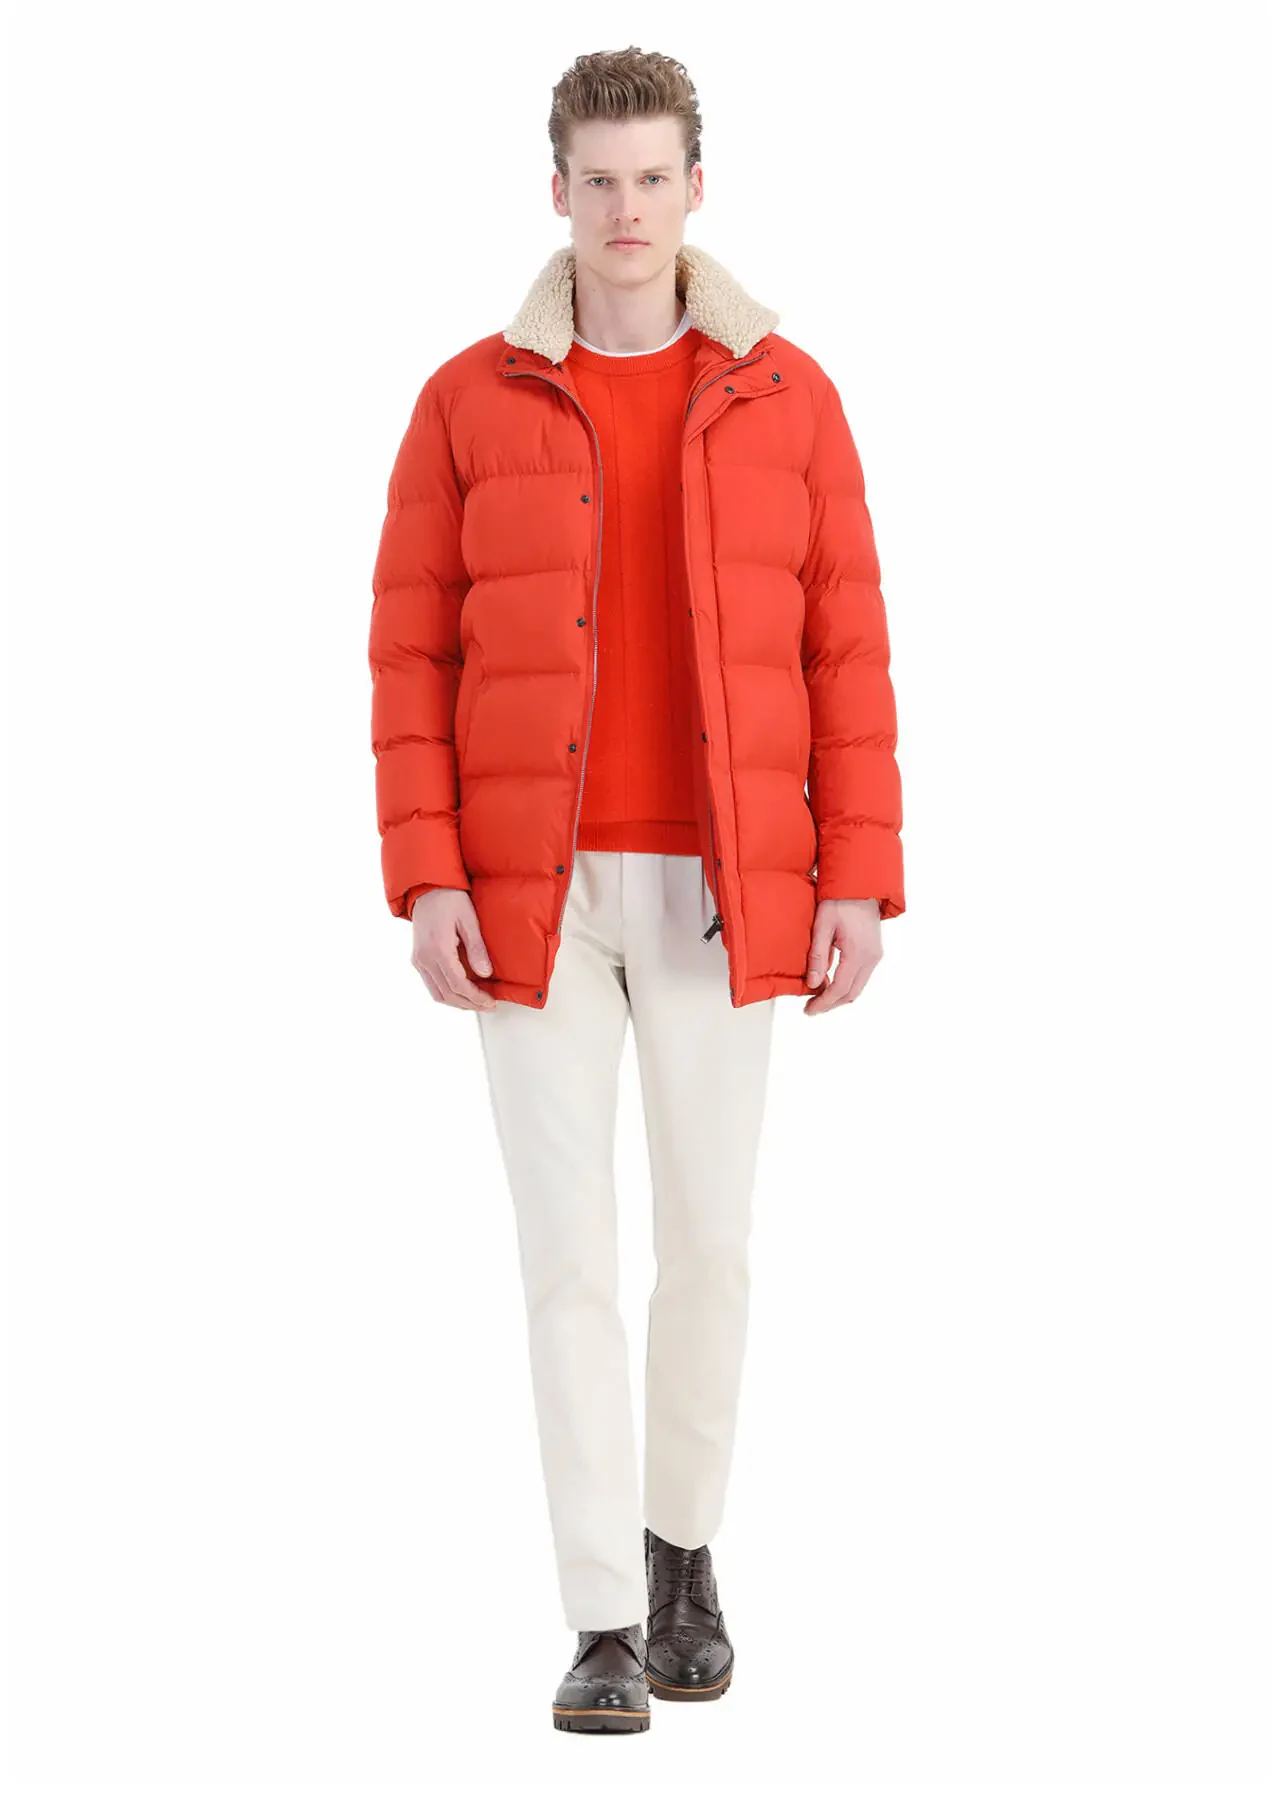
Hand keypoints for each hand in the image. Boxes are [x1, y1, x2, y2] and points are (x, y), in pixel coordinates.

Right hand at [410, 889, 496, 1010]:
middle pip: (447, 994)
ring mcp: (418, 960)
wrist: (427, 888)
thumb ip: (477, 948)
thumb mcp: (469, 919)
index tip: (490, 1001)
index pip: (458, 984)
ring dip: (457, 1003)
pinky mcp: (417, 959)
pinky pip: (431, 985)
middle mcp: (424, 958)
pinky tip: (461, 993)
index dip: (475, 997)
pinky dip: (447, 994)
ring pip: (437, 994)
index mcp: (438, 949)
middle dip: (469, 1004)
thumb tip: (485, 974)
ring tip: (477, 1003)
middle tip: (488, 1005)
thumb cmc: (449, 899)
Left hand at [803, 898, 882, 1015]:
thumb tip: (811, 984)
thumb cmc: (839, 901)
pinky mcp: (875, 952)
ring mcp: (875, 956)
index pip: (839, 989)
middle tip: (811, 1008)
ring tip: (818, 997)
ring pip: (857, 988)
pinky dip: (846, 985)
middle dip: (830, 1004)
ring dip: (838, 996)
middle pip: (851, 994)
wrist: (861, 885)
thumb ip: (817, 956)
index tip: (808, 1010)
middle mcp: (871, 958)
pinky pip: (861, 977)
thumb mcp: (822, 926)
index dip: (823, 1003)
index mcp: (857, 953)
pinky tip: (830, 983)